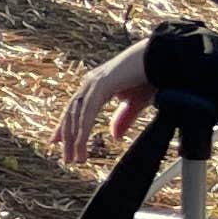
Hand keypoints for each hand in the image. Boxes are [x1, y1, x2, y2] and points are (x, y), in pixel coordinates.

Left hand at [55, 39, 157, 166]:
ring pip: (77, 115)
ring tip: (75, 158)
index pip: (75, 110)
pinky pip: (88, 111)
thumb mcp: (135, 104)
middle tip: (67, 159)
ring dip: (74, 139)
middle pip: (71, 114)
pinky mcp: (101, 85)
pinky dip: (83, 129)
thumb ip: (123, 119)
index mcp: (95, 87)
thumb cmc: (149, 77)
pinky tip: (81, 143)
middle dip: (67, 138)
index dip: (65, 127)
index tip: (57, 142)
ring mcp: (93, 83)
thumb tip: (114, 136)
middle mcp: (90, 84)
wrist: (160, 60)